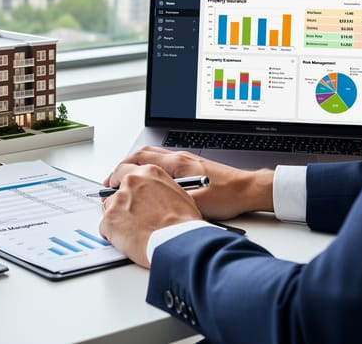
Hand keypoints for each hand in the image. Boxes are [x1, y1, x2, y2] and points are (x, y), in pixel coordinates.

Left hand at [98, 163, 201, 267]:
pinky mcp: (110, 219)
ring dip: (117, 217)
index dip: (121, 181)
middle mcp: (131, 183)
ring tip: (133, 231)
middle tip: (126, 213)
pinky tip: (128, 240)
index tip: (118, 186)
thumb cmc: (184, 224)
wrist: (178, 243)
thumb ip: (160, 189)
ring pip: (109, 207)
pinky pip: (105, 226)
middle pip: (114, 189)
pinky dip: (113, 234)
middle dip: (118, 200)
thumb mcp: (179, 194)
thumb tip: (156, 195)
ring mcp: (118, 200)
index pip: (124, 169)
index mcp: (148, 173)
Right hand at [105, 146, 274, 220]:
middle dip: (124, 165)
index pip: (139, 159)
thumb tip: (148, 208)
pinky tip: (150, 182)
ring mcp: (186, 160)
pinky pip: (163, 162)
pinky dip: (149, 169)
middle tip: (113, 180)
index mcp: (177, 164)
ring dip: (136, 165)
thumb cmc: (228, 195)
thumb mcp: (195, 203)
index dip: (120, 170)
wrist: (250, 189)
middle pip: (142, 153)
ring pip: (153, 156)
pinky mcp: (192, 166)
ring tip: (127, 180)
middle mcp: (179, 158)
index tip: (111, 182)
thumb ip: (170, 202)